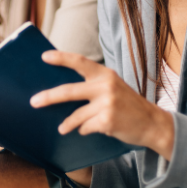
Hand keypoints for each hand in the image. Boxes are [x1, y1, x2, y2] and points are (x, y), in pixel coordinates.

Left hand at [30, 51, 174, 160]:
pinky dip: (85, 130)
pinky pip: (86, 127)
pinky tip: (91, 130)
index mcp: (105, 74)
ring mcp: (107, 104)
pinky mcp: (107, 121)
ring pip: (76, 115)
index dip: (61, 58)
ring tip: (62, 128)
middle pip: (69, 91)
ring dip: (67, 124)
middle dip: (49, 97)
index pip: (79, 62)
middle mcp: (105, 86)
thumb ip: (93, 85)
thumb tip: (63, 91)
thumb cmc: (128, 105)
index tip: (44, 57)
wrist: (152, 123)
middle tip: (34, 102)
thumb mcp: (113, 87)